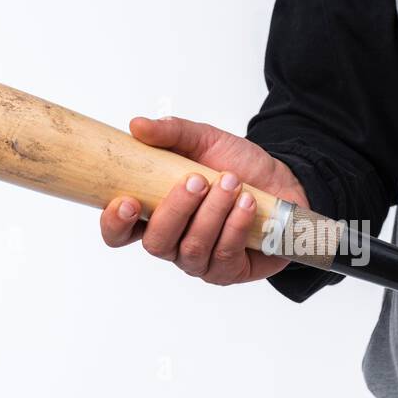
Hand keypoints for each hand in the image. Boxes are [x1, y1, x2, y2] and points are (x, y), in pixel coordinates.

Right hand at [100, 116, 308, 284]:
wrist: (282, 181)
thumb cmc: (236, 166)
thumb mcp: (204, 139)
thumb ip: (171, 132)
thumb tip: (137, 126)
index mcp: (155, 214)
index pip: (119, 232)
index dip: (115, 224)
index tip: (126, 201)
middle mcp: (173, 243)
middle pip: (156, 243)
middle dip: (176, 210)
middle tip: (198, 179)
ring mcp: (200, 262)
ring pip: (193, 249)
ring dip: (212, 213)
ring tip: (232, 183)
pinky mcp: (229, 271)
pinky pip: (224, 255)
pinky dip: (235, 226)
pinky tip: (246, 204)